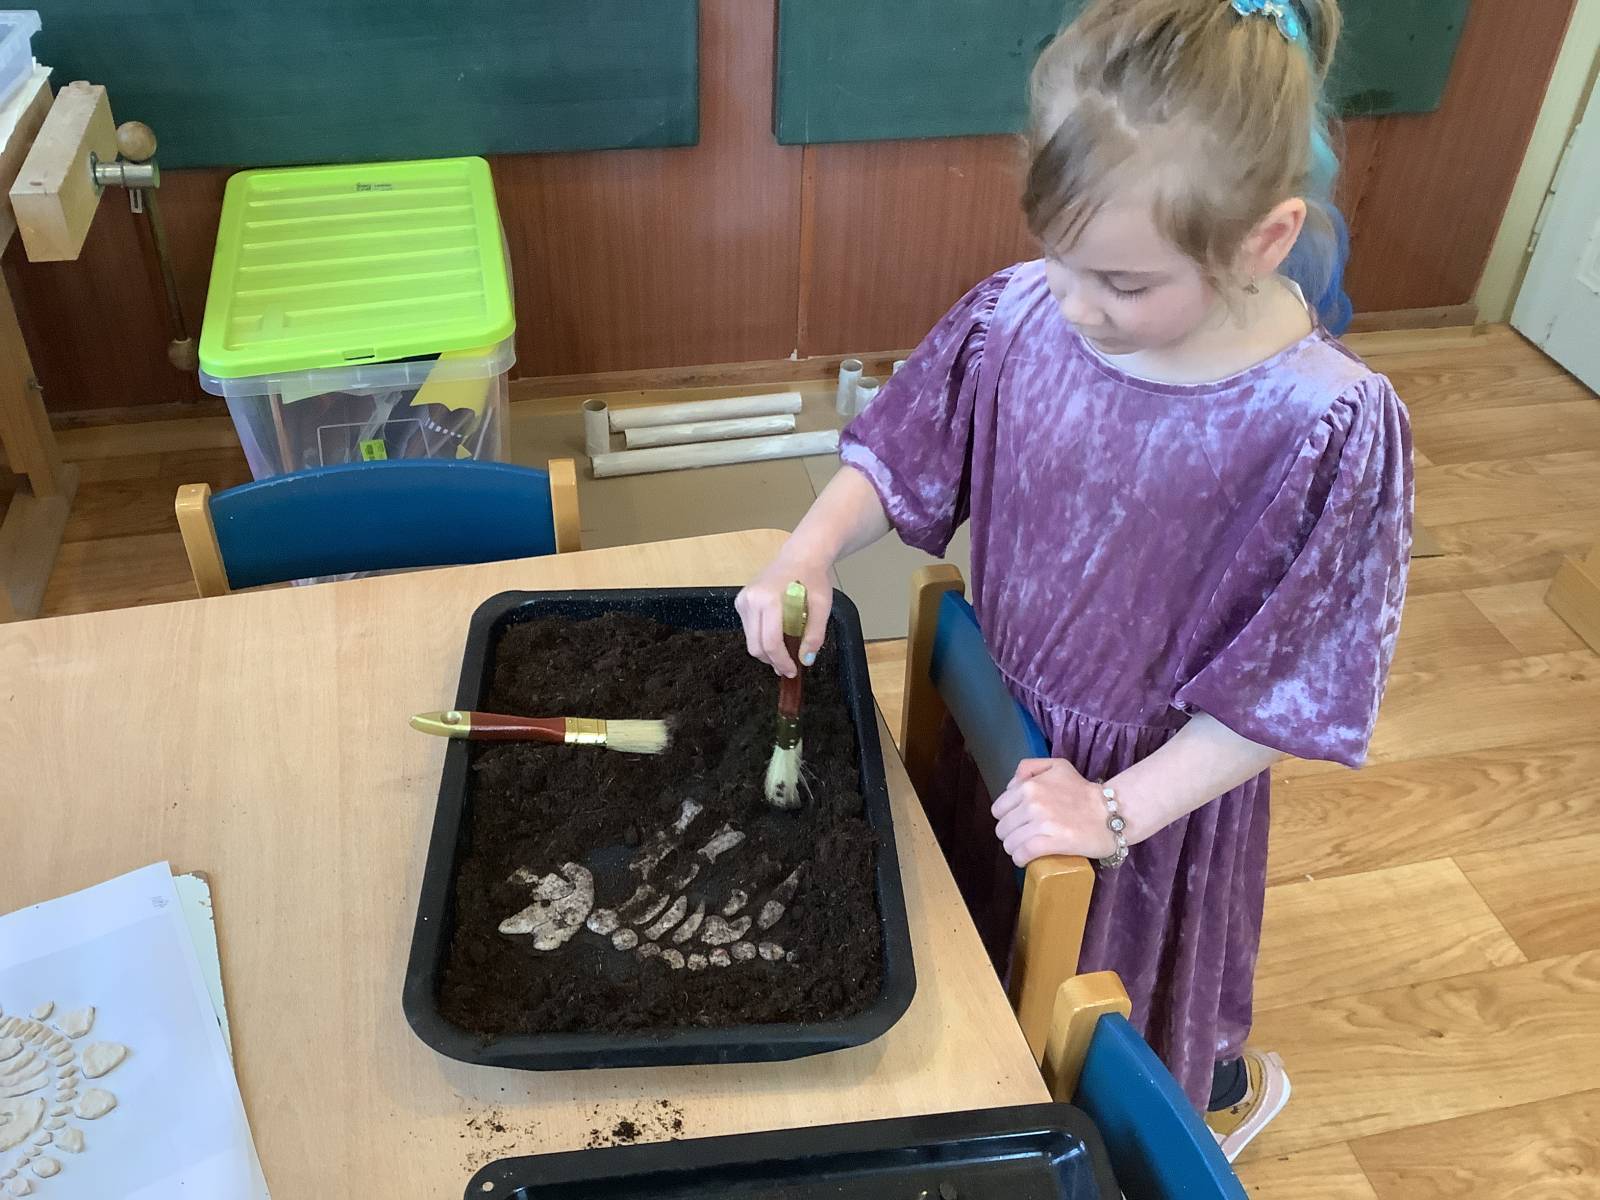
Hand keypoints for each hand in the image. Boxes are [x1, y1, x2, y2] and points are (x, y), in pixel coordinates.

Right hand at [735, 554, 832, 676]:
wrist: (800, 557)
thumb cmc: (812, 579)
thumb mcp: (822, 606)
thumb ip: (815, 634)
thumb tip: (805, 660)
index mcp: (769, 600)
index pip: (770, 642)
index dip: (781, 661)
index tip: (792, 671)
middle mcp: (750, 600)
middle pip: (756, 646)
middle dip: (772, 660)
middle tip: (788, 667)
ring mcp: (743, 600)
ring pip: (751, 640)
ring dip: (767, 651)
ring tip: (785, 651)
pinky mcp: (741, 602)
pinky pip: (749, 630)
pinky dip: (762, 638)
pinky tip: (777, 634)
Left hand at [990, 759, 1117, 866]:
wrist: (1112, 813)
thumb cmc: (1083, 791)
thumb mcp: (1057, 766)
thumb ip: (1030, 767)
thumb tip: (1011, 784)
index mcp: (1029, 785)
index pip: (998, 809)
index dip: (1007, 818)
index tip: (1018, 823)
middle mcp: (1032, 802)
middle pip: (1002, 829)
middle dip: (1011, 835)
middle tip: (1024, 837)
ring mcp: (1042, 823)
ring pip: (1010, 843)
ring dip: (1015, 849)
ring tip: (1027, 849)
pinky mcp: (1053, 842)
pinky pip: (1023, 854)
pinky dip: (1021, 859)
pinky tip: (1026, 860)